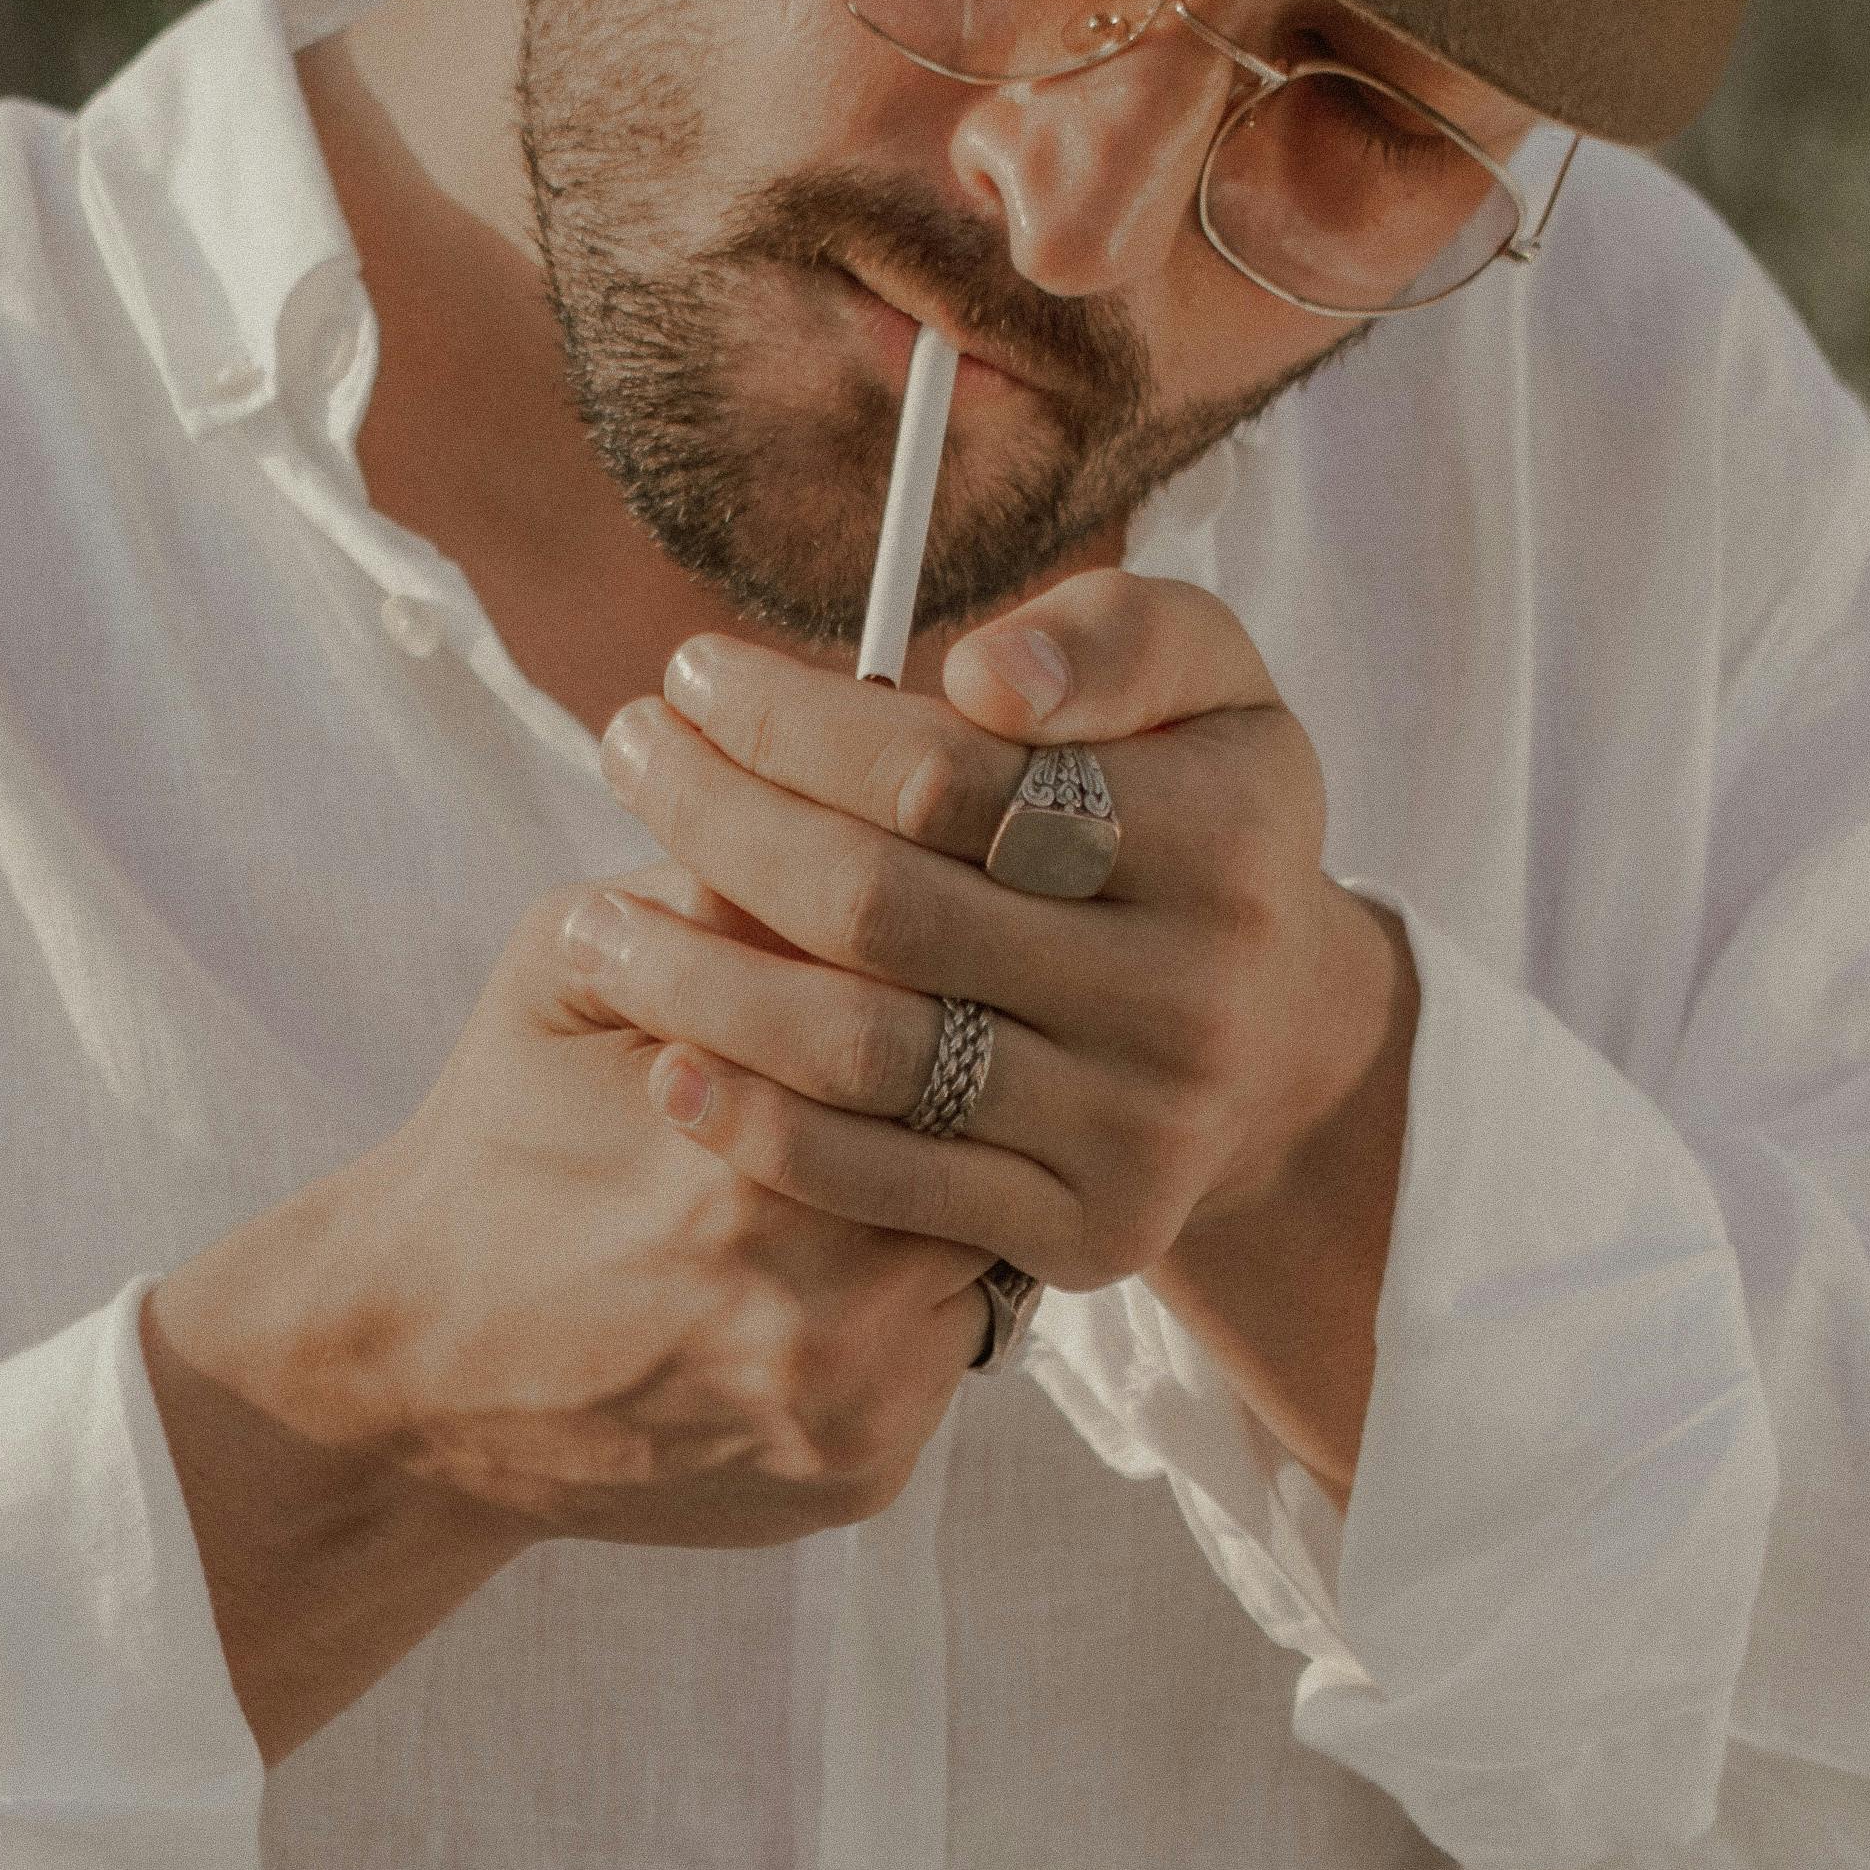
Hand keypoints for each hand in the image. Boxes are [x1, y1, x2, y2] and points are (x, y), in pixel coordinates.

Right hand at [148, 887, 992, 1587]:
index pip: (943, 1017)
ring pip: (991, 1253)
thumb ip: (714, 885)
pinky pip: (947, 1356)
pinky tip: (852, 1255)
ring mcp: (854, 1400)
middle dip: (990, 1075)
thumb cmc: (500, 1138)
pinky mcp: (863, 1473)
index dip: (956, 957)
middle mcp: (820, 1292)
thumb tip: (873, 797)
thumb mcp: (568, 967)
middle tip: (985, 1019)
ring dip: (969, 1187)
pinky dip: (915, 1296)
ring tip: (920, 1132)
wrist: (417, 1370)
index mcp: (748, 1143)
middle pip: (997, 1144)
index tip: (947, 923)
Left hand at [571, 569, 1402, 1301]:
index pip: (945, 774)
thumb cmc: (1190, 814)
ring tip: (592, 922)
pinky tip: (664, 1061)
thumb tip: (982, 677)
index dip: (794, 721)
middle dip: (721, 823)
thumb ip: (1111, 637)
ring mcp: (1140, 1125)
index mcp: (1223, 833)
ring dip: (700, 983)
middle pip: (882, 908)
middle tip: (625, 758)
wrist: (1277, 1039)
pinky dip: (758, 1125)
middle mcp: (1192, 992)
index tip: (693, 673)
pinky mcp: (1090, 1232)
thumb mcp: (1204, 681)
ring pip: (866, 1050)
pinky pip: (887, 1182)